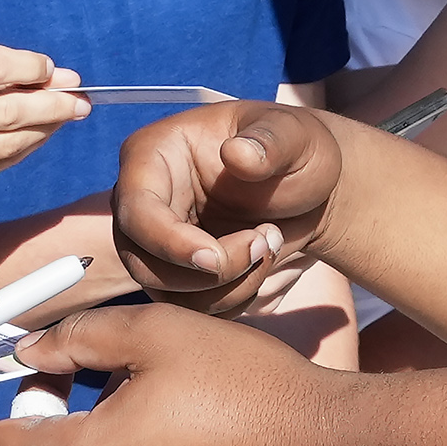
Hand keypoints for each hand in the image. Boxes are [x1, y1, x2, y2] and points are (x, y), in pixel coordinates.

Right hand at [0, 41, 80, 202]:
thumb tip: (48, 73)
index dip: (30, 70)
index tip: (53, 70)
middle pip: (3, 113)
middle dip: (51, 105)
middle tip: (80, 99)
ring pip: (5, 145)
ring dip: (43, 130)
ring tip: (66, 116)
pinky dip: (21, 150)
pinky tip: (36, 136)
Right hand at [105, 102, 346, 304]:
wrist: (310, 188)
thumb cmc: (297, 150)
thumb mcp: (294, 136)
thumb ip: (269, 141)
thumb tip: (236, 153)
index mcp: (154, 154)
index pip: (136, 210)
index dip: (170, 242)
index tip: (217, 259)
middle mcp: (142, 200)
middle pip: (141, 260)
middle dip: (208, 271)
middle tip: (262, 245)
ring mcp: (155, 239)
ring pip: (163, 292)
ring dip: (225, 287)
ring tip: (268, 247)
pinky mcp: (175, 271)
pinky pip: (186, 308)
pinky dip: (229, 301)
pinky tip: (260, 267)